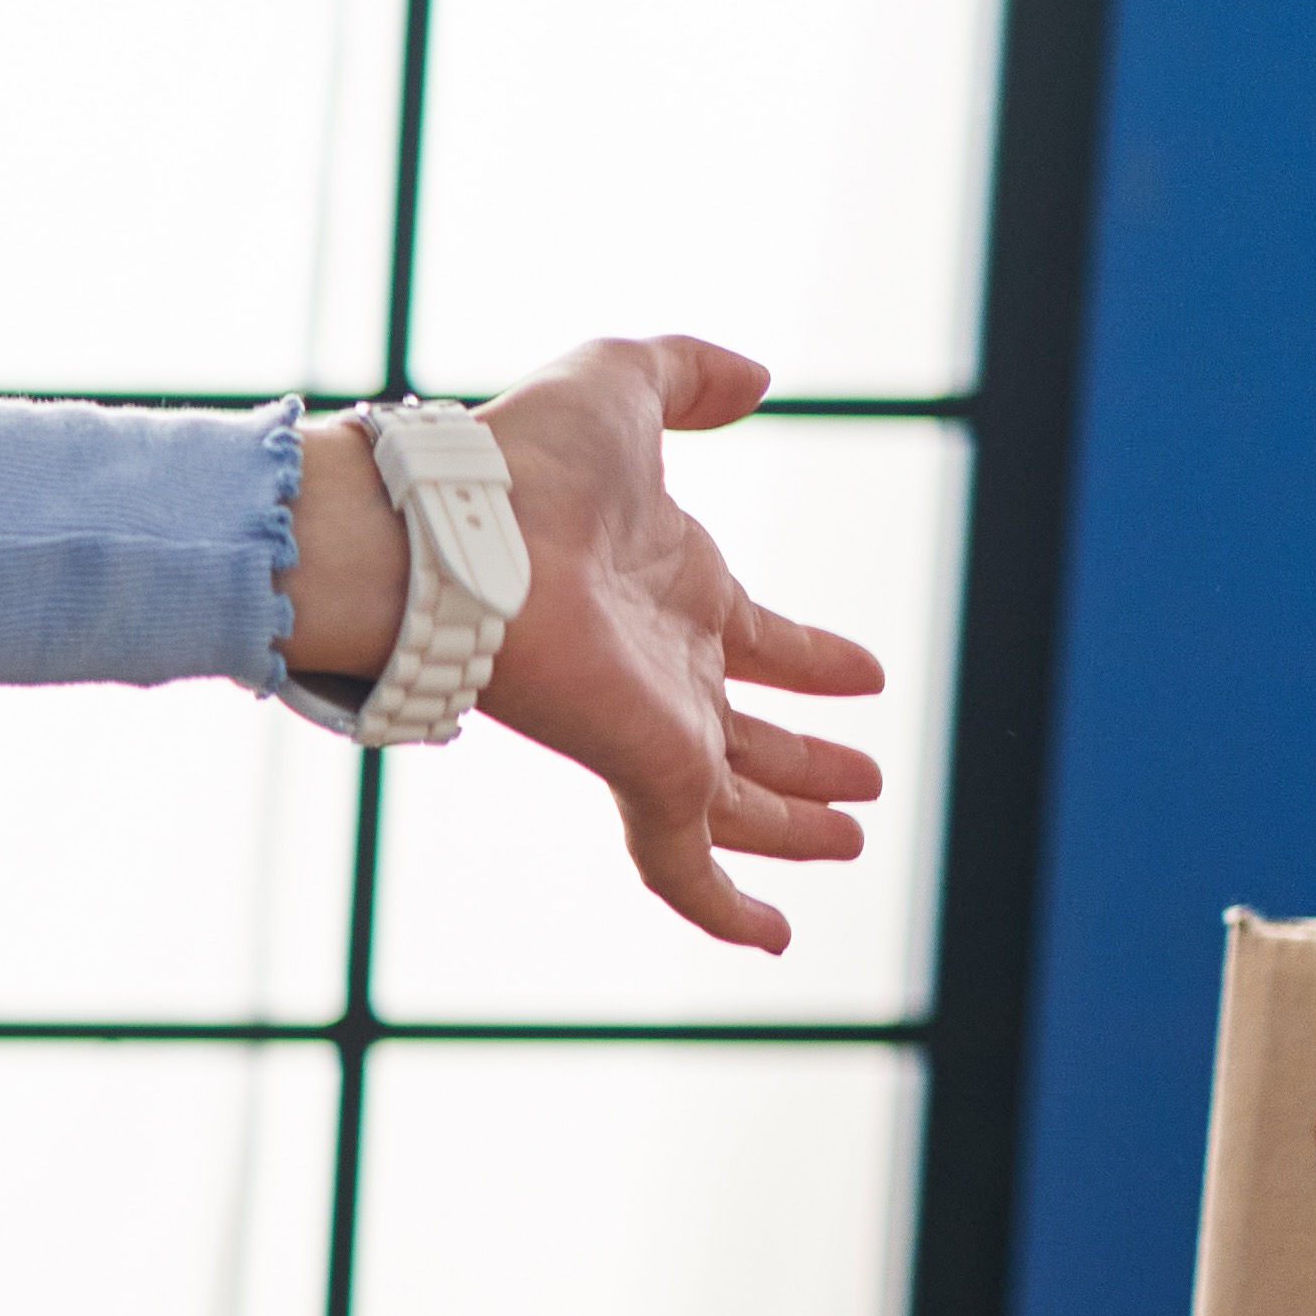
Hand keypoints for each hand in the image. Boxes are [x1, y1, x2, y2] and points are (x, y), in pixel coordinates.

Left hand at [349, 335, 890, 956]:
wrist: (451, 532)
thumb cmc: (525, 459)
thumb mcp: (627, 380)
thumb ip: (690, 374)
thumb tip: (760, 379)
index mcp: (672, 590)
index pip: (753, 639)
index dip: (809, 658)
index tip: (862, 675)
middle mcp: (663, 669)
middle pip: (748, 733)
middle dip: (806, 758)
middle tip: (864, 779)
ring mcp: (652, 728)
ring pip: (736, 804)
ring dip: (796, 824)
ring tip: (853, 834)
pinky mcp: (641, 774)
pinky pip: (688, 869)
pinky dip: (730, 910)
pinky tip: (777, 941)